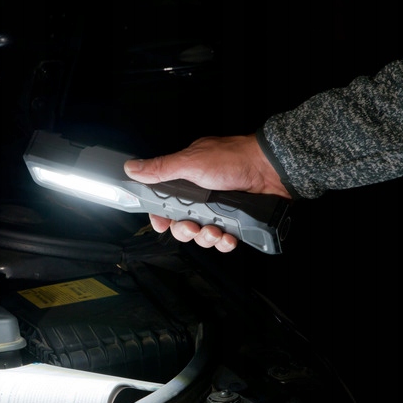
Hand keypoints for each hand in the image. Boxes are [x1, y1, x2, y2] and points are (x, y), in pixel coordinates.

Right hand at [123, 134, 289, 251]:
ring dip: (206, 238)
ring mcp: (219, 209)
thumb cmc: (233, 160)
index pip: (164, 204)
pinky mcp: (235, 221)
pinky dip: (224, 242)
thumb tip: (132, 168)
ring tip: (216, 230)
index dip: (161, 217)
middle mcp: (201, 196)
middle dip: (185, 231)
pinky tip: (228, 236)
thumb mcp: (190, 163)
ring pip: (202, 236)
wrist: (271, 170)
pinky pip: (223, 240)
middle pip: (181, 225)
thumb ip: (160, 169)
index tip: (161, 224)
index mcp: (186, 180)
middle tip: (193, 227)